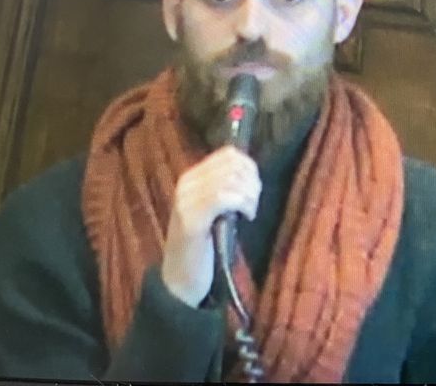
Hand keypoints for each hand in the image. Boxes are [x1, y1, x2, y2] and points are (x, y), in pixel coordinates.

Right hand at [160, 146, 260, 306]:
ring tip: (249, 212)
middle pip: (233, 164)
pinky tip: (247, 216)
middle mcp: (186, 184)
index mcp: (191, 178)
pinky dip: (243, 204)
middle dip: (252, 181)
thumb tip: (251, 173)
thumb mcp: (214, 210)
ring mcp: (186, 201)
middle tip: (253, 204)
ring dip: (249, 195)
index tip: (255, 188)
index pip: (228, 154)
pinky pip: (224, 197)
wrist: (180, 281)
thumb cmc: (203, 245)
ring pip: (231, 179)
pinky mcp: (192, 220)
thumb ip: (225, 189)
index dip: (250, 166)